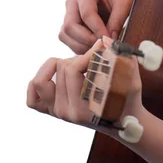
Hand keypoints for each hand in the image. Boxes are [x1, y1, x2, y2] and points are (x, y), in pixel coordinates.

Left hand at [27, 37, 143, 130]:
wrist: (123, 121)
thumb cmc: (128, 99)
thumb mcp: (130, 79)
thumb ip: (121, 58)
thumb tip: (105, 40)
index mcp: (83, 108)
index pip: (73, 68)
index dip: (88, 52)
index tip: (101, 46)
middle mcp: (66, 112)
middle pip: (60, 68)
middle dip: (79, 57)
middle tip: (94, 58)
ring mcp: (57, 113)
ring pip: (42, 79)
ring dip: (61, 66)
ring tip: (78, 66)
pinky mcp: (53, 112)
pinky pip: (32, 98)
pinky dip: (39, 83)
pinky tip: (54, 75)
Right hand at [59, 0, 136, 53]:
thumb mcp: (125, 1)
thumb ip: (117, 20)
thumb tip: (109, 40)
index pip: (87, 14)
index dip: (97, 29)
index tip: (109, 40)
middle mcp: (72, 2)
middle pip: (70, 26)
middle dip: (87, 39)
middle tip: (103, 45)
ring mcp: (68, 14)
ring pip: (65, 35)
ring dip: (81, 46)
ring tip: (100, 47)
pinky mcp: (69, 25)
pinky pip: (68, 40)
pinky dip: (80, 47)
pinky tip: (94, 47)